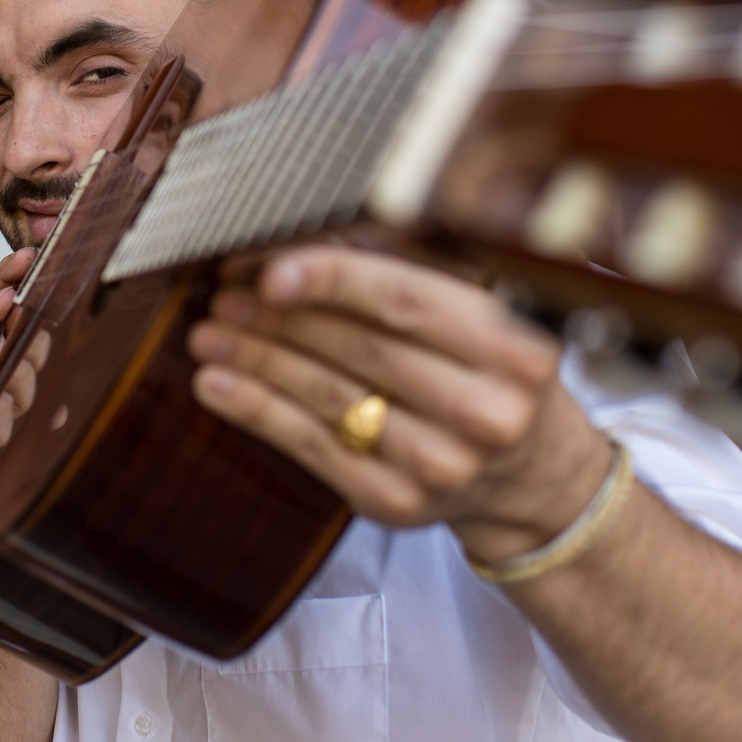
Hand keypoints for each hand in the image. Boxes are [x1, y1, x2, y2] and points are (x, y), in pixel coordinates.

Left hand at [186, 245, 613, 562]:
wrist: (531, 478)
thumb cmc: (494, 374)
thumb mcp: (485, 318)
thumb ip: (412, 273)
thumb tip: (308, 239)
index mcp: (516, 350)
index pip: (408, 303)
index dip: (334, 280)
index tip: (272, 267)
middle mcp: (486, 412)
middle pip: (361, 350)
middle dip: (284, 317)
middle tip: (227, 291)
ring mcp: (442, 465)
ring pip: (329, 399)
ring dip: (258, 361)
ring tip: (210, 331)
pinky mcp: (398, 503)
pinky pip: (312, 448)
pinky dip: (258, 412)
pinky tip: (218, 385)